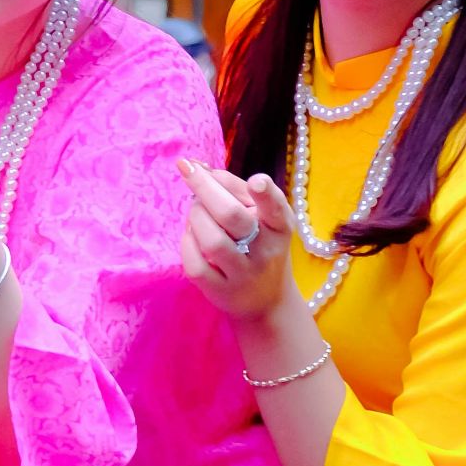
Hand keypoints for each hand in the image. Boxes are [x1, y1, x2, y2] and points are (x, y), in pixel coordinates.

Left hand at [179, 163, 295, 321]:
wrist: (266, 299)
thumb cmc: (259, 244)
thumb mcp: (260, 215)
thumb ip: (233, 187)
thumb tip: (198, 167)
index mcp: (278, 226)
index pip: (276, 209)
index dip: (266, 194)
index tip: (256, 181)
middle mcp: (265, 251)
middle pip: (232, 216)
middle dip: (204, 187)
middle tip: (188, 170)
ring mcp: (244, 274)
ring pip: (212, 240)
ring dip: (195, 215)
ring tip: (196, 210)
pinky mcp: (222, 292)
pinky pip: (196, 265)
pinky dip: (187, 243)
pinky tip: (192, 236)